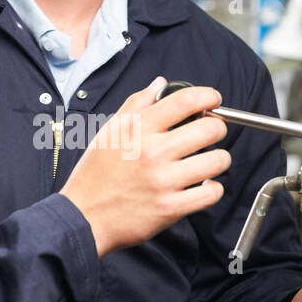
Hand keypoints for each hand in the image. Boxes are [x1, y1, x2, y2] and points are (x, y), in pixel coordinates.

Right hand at [61, 77, 228, 255]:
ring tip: (207, 162)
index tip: (213, 99)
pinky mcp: (170, 208)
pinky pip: (211, 193)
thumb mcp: (109, 132)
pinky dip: (213, 189)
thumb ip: (136, 104)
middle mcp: (152, 152)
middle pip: (210, 129)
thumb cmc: (95, 175)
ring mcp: (163, 181)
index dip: (208, 96)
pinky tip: (202, 186)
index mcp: (138, 129)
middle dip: (217, 128)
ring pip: (217, 161)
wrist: (83, 218)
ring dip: (218, 160)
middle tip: (210, 134)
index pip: (185, 101)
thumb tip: (160, 84)